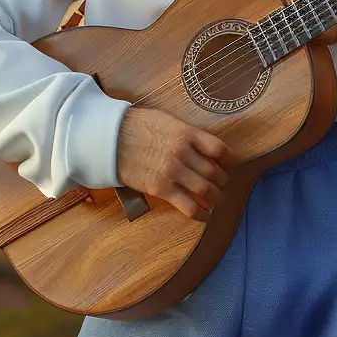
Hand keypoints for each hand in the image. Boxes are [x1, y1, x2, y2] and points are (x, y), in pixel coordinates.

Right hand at [114, 107, 237, 218]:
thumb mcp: (164, 121)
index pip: (219, 149)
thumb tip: (201, 145)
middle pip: (215, 172)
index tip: (230, 163)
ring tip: (214, 200)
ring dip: (214, 198)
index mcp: (186, 133)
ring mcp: (173, 171)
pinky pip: (189, 206)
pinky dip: (201, 214)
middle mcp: (183, 153)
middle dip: (221, 181)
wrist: (106, 138)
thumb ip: (184, 133)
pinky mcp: (161, 188)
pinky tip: (204, 216)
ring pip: (206, 190)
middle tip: (220, 184)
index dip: (229, 159)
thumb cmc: (133, 126)